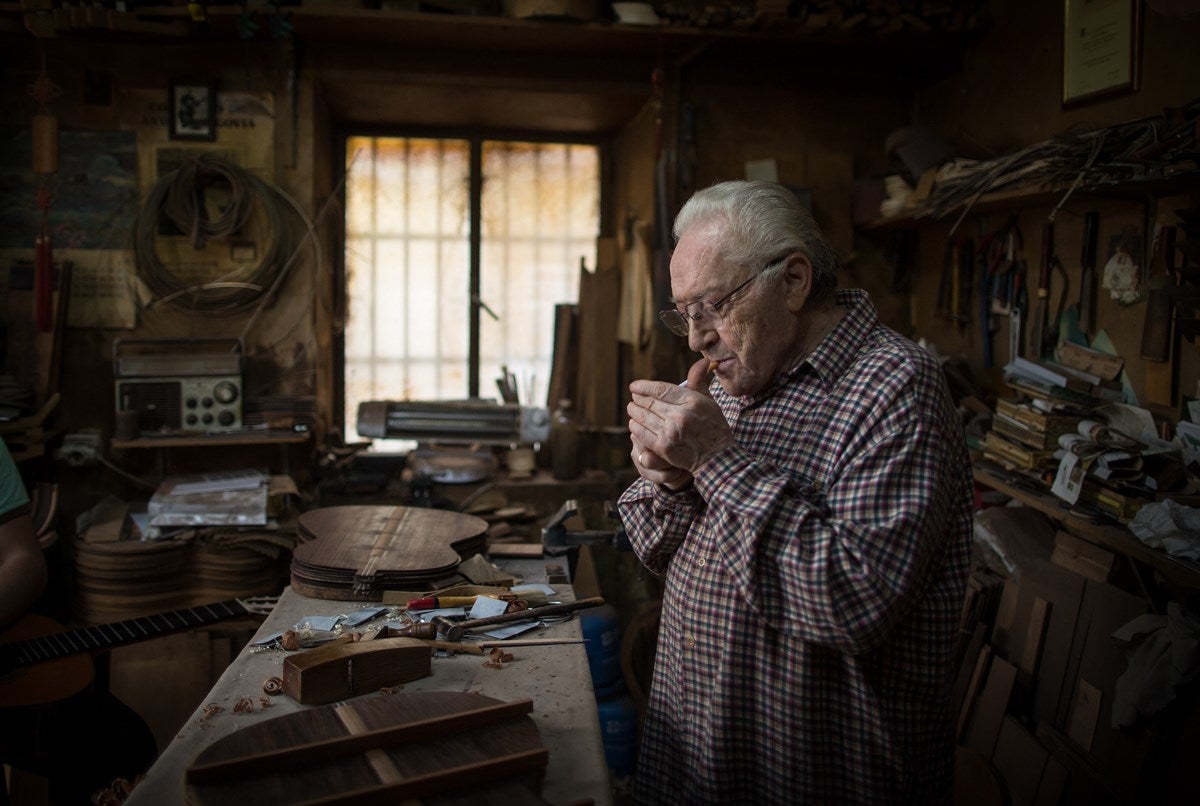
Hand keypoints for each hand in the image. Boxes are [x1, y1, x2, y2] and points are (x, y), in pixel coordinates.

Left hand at [627, 357, 732, 487]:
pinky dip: (636, 427)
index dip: (644, 387)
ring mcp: (670, 432)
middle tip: (634, 398)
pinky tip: (634, 424)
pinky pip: (642, 433)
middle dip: (638, 399)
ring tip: (632, 409)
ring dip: (634, 412)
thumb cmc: (714, 426)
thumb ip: (699, 381)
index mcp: (691, 401)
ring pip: (643, 417)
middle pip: (649, 403)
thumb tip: (702, 361)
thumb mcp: (709, 401)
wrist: (717, 457)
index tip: (634, 386)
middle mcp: (679, 415)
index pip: (660, 389)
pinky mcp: (664, 447)